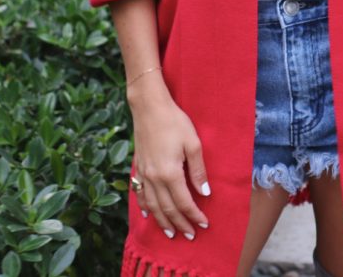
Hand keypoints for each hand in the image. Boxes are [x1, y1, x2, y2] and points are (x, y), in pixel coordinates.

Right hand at [129, 87, 210, 239]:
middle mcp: (154, 178)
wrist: (149, 107)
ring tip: (170, 233)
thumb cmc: (175, 122)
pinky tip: (147, 214)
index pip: (184, 202)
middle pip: (167, 208)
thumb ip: (198, 171)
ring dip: (162, 221)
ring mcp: (143, 174)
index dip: (194, 215)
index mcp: (170, 173)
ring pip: (152, 205)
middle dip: (179, 223)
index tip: (204, 224)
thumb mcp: (193, 144)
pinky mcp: (138, 167)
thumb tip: (205, 193)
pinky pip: (140, 193)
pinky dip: (144, 206)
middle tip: (190, 234)